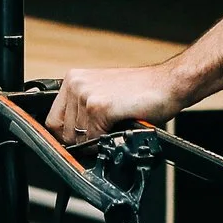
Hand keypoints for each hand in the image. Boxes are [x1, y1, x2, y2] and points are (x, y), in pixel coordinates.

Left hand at [47, 62, 185, 143]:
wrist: (168, 84)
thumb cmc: (141, 91)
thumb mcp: (103, 95)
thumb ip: (83, 111)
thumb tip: (71, 138)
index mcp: (74, 80)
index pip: (54, 121)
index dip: (68, 136)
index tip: (81, 142)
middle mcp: (76, 84)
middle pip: (65, 133)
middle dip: (84, 141)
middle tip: (106, 133)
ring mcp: (86, 95)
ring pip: (79, 139)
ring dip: (98, 141)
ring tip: (116, 126)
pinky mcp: (99, 107)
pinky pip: (94, 140)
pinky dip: (107, 141)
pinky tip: (121, 126)